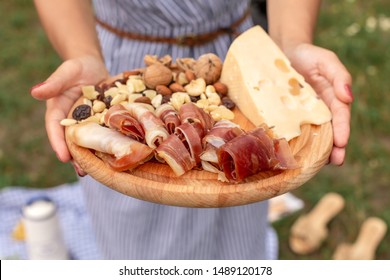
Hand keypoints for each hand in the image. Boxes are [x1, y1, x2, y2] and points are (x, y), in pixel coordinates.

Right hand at [31, 55, 108, 174]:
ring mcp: (86, 123)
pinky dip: (105, 146)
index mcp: (57, 109)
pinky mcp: (100, 122)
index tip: (63, 157)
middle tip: (82, 172)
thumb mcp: (67, 72)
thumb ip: (54, 83)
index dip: (58, 143)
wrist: (94, 67)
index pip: (55, 128)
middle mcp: (70, 120)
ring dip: (91, 156)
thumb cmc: (78, 67)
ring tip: (98, 172)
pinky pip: (101, 135)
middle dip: (75, 157)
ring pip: (86, 142)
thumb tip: (35, 92)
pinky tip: (114, 156)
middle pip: (70, 141)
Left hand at [284, 43, 352, 164]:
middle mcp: (320, 109)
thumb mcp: (326, 61)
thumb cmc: (308, 56)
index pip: (341, 117)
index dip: (342, 130)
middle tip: (335, 161)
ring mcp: (304, 114)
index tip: (342, 144)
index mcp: (332, 98)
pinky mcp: (288, 115)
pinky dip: (296, 142)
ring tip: (317, 164)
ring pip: (312, 134)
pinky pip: (293, 129)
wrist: (283, 53)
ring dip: (316, 150)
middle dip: (334, 147)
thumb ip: (339, 76)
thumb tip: (348, 97)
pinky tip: (294, 153)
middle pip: (330, 131)